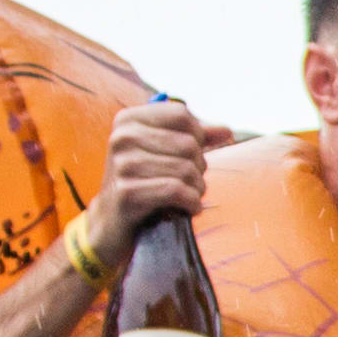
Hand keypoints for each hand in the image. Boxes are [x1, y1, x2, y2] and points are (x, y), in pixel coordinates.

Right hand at [85, 98, 213, 258]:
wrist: (112, 221)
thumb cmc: (143, 183)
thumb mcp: (165, 154)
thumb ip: (195, 138)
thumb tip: (226, 130)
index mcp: (129, 120)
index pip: (182, 115)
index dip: (197, 136)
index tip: (189, 155)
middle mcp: (122, 138)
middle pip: (188, 144)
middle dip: (198, 167)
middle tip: (187, 182)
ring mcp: (122, 165)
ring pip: (186, 169)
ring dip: (196, 188)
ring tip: (186, 196)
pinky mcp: (127, 193)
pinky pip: (177, 191)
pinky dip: (191, 203)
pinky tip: (187, 208)